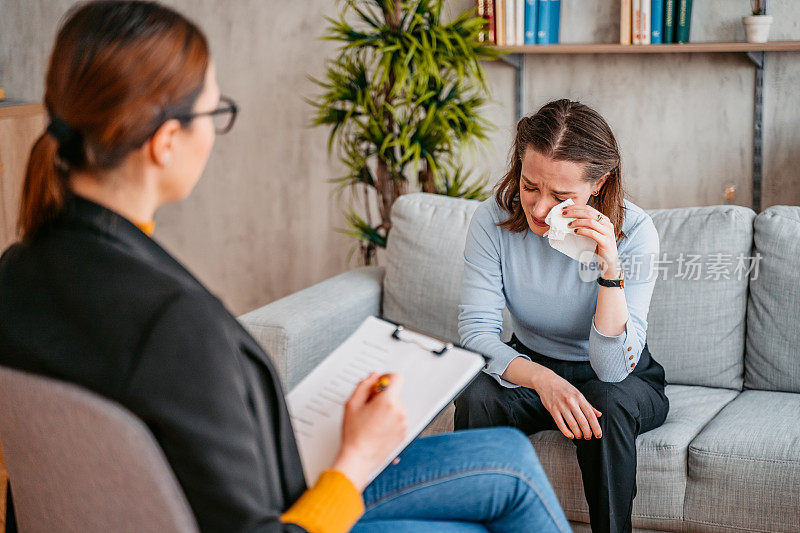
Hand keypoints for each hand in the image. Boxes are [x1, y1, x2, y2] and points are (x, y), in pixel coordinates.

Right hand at [332, 372, 406, 490]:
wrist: (359, 458)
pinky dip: (390, 421)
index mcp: (388, 402)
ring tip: (371, 421)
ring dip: (386, 409)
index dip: (386, 378)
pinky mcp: (403, 434)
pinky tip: (377, 429)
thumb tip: (373, 376)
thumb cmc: (354, 434)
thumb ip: (364, 385)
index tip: (378, 384)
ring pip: (396, 407)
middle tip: (368, 407)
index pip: (396, 378)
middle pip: (394, 394)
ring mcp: (403, 424)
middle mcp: (399, 411)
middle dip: (382, 397)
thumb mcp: (352, 404)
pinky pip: (398, 420)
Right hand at [532, 367, 602, 439]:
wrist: (546, 381)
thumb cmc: (563, 387)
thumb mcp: (577, 393)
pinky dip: (567, 432)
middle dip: (587, 433)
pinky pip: (561, 424)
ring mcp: (561, 406)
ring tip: (580, 436)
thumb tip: (599, 414)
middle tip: (588, 437)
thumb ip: (588, 405)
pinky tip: (571, 435)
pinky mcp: (552, 410)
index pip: (590, 415)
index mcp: (579, 397)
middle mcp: (571, 402)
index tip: (598, 435)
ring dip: (578, 433)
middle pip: (582, 422)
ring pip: (572, 424)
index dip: (596, 427)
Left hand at [562, 204, 619, 277]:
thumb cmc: (598, 247)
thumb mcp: (593, 233)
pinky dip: (583, 231)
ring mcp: (607, 232)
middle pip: (589, 213)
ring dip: (577, 222)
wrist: (609, 262)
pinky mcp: (606, 241)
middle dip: (574, 212)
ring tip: (568, 225)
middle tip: (563, 214)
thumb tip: (568, 220)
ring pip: (591, 222)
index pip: (589, 208)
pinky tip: (576, 232)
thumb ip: (586, 226)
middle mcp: (607, 223)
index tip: (564, 208)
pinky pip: (592, 233)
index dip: (576, 207)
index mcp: (604, 219)